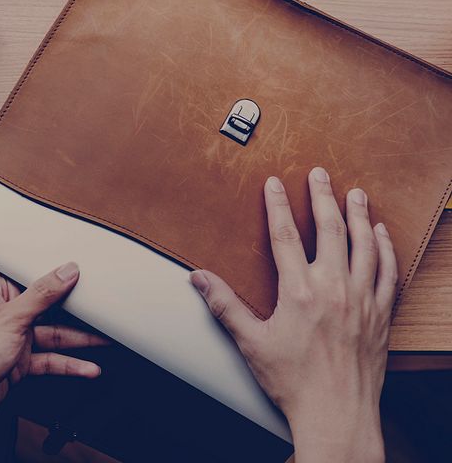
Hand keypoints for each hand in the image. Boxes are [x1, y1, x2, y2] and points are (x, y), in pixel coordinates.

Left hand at [0, 263, 107, 452]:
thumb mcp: (9, 318)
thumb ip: (42, 295)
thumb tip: (66, 271)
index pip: (33, 279)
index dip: (59, 277)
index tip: (87, 275)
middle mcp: (4, 315)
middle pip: (48, 309)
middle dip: (75, 312)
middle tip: (106, 309)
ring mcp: (12, 341)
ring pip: (53, 337)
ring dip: (79, 341)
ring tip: (108, 340)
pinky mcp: (17, 365)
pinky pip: (49, 361)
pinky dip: (69, 365)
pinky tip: (88, 367)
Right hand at [190, 168, 395, 462]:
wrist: (336, 412)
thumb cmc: (293, 382)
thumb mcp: (250, 341)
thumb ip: (224, 305)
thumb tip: (199, 278)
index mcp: (299, 292)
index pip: (285, 236)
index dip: (278, 206)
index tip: (275, 184)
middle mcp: (334, 289)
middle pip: (330, 230)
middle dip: (323, 197)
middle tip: (321, 174)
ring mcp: (362, 300)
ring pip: (364, 245)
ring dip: (360, 215)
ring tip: (356, 194)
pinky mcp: (381, 314)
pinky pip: (388, 272)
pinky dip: (386, 249)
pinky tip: (382, 235)